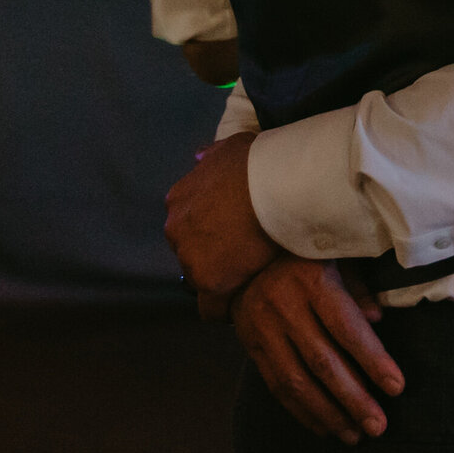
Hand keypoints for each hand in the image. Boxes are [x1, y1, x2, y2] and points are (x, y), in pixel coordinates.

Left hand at [165, 131, 277, 298]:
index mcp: (178, 199)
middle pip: (191, 251)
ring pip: (202, 277)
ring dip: (223, 277)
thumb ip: (211, 156)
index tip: (231, 232)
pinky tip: (245, 297)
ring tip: (251, 274)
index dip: (210, 231)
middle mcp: (175, 228)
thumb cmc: (259, 164)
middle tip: (245, 252)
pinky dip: (227, 304)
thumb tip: (199, 158)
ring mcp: (188, 256)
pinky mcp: (207, 280)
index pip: (187, 225)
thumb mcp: (229, 147)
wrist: (277, 185)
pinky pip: (212, 305)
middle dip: (213, 253)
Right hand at [230, 255, 403, 443]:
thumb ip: (358, 289)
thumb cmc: (306, 260)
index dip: (372, 359)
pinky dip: (302, 412)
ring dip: (328, 414)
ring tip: (354, 436)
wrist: (245, 262)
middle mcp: (285, 307)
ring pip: (297, 382)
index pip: (346, 328)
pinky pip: (277, 387)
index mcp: (313, 281)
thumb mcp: (337, 260)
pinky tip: (324, 428)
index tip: (397, 387)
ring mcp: (265, 330)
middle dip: (353, 399)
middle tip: (378, 427)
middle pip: (323, 362)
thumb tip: (378, 321)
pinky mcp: (252, 348)